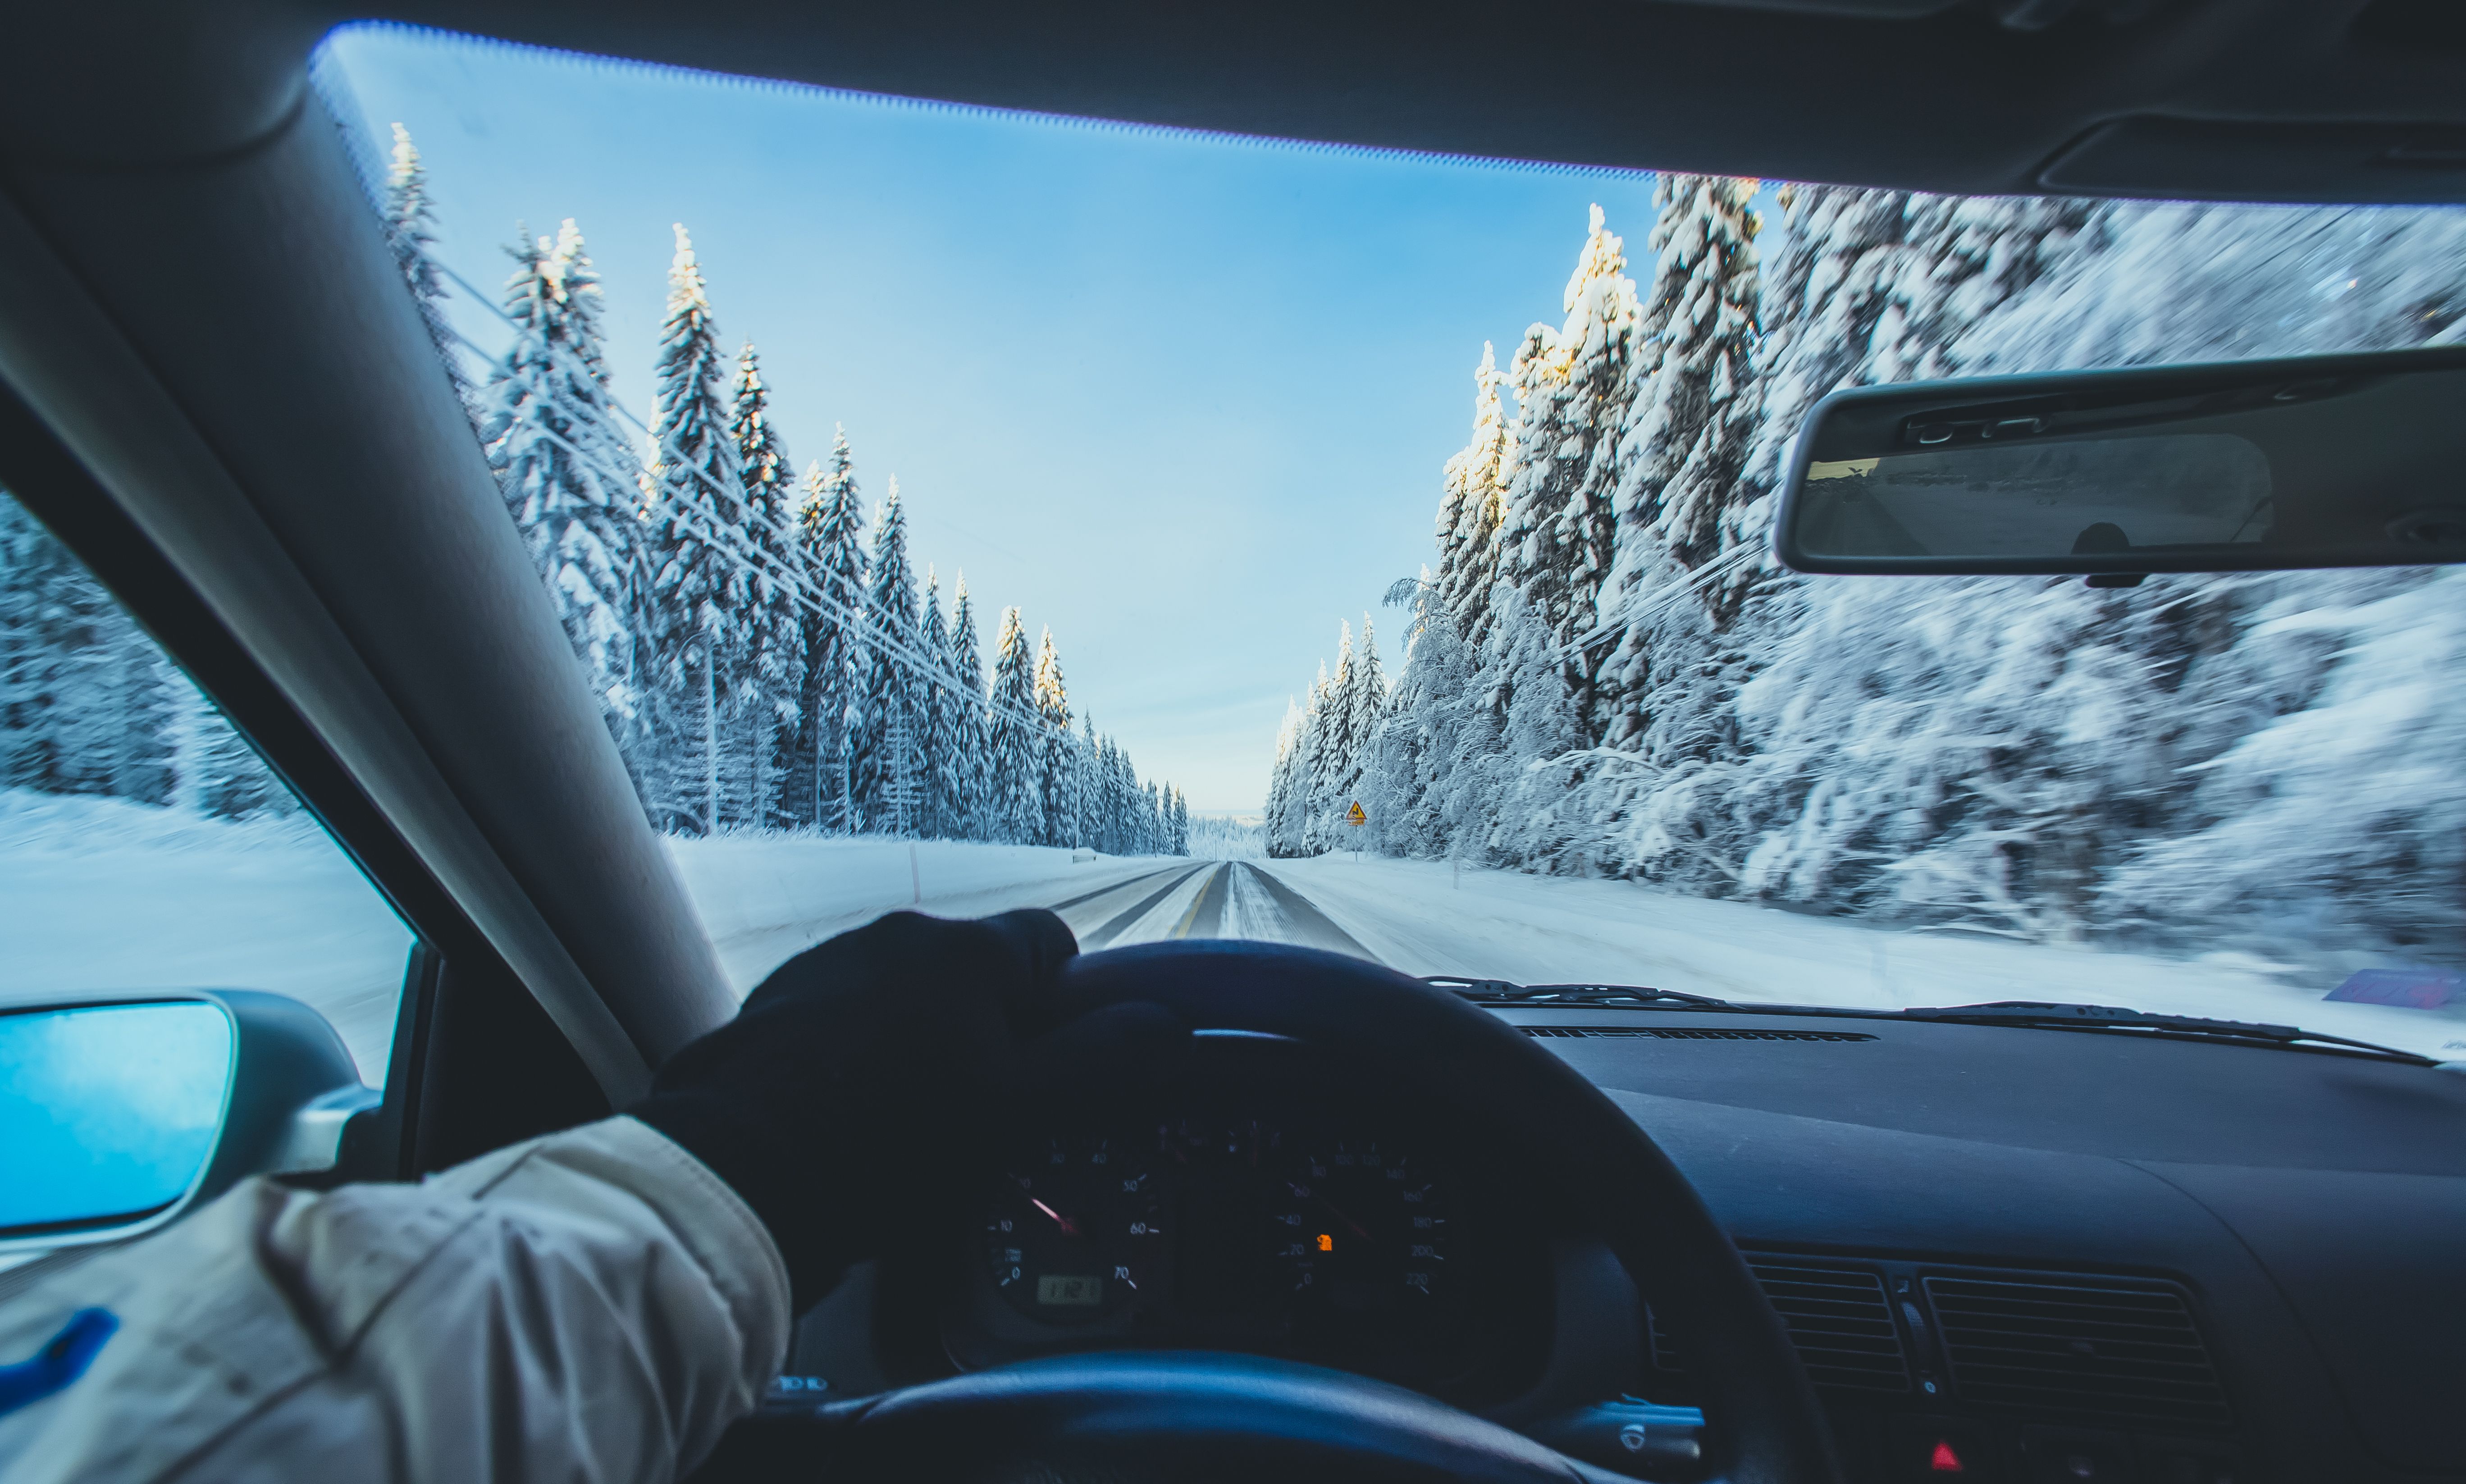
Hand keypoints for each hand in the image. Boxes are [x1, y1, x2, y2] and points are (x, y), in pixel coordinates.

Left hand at [631, 909, 1176, 1309]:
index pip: (1052, 944)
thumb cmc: (891, 1146)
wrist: (739, 1171)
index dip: (1061, 1007)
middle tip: (975, 1112)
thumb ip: (1098, 1062)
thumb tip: (1170, 1021)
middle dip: (987, 1028)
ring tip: (900, 1121)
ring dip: (918, 1036)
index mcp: (969, 952)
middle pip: (977, 971)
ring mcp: (829, 960)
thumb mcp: (1015, 1114)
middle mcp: (900, 933)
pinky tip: (841, 1112)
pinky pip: (844, 1010)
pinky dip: (856, 1048)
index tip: (1042, 1070)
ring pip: (908, 991)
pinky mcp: (775, 997)